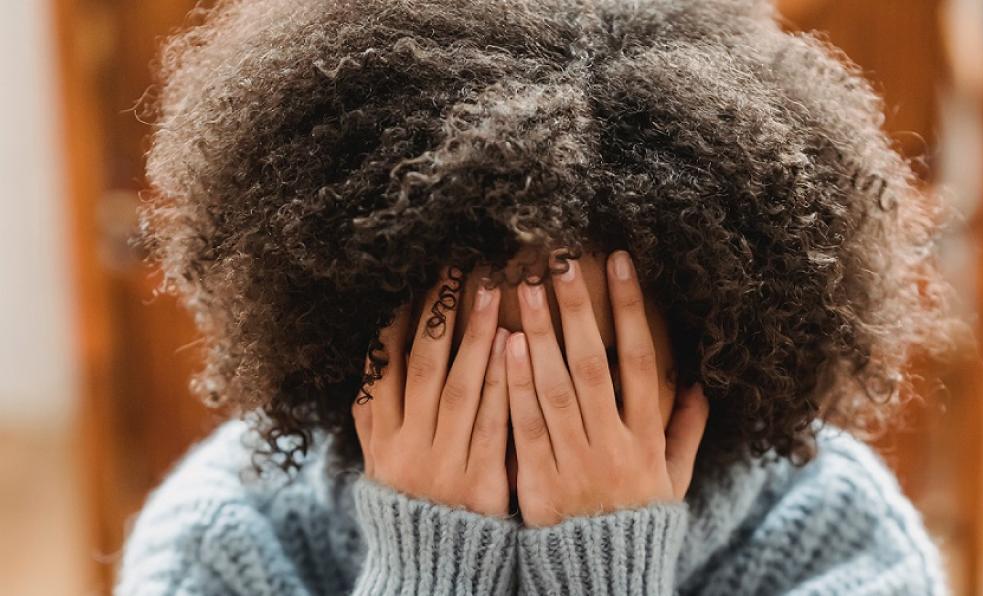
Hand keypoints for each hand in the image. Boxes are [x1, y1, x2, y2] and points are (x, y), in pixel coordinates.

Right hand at [352, 267, 511, 516]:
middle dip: (437, 312)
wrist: (432, 565)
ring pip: (457, 387)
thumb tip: (372, 350)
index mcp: (380, 436)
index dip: (397, 320)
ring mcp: (442, 463)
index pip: (383, 366)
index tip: (413, 277)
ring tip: (490, 289)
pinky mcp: (479, 482)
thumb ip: (375, 411)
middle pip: (421, 366)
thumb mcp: (381, 459)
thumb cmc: (412, 501)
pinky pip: (491, 424)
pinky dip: (500, 382)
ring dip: (473, 335)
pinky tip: (515, 344)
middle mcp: (406, 446)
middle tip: (455, 264)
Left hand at [506, 250, 709, 526]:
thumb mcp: (673, 482)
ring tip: (524, 288)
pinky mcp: (539, 481)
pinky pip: (526, 426)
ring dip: (541, 334)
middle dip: (579, 309)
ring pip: (557, 389)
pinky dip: (517, 386)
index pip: (644, 362)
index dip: (633, 310)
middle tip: (559, 259)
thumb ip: (686, 433)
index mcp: (648, 439)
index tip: (621, 262)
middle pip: (595, 365)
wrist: (602, 578)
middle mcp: (614, 444)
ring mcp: (576, 462)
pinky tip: (506, 346)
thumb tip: (701, 386)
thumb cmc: (636, 522)